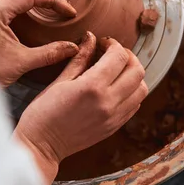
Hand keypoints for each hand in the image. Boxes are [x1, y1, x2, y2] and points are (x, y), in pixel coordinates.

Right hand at [15, 34, 147, 178]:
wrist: (41, 146)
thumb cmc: (42, 113)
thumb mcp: (58, 82)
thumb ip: (79, 59)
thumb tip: (91, 37)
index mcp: (92, 87)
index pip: (119, 56)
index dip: (113, 44)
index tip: (103, 43)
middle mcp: (108, 102)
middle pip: (137, 70)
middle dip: (127, 56)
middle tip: (113, 54)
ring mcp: (114, 117)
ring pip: (142, 89)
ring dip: (133, 75)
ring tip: (117, 72)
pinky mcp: (114, 127)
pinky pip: (135, 105)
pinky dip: (131, 92)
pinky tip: (115, 89)